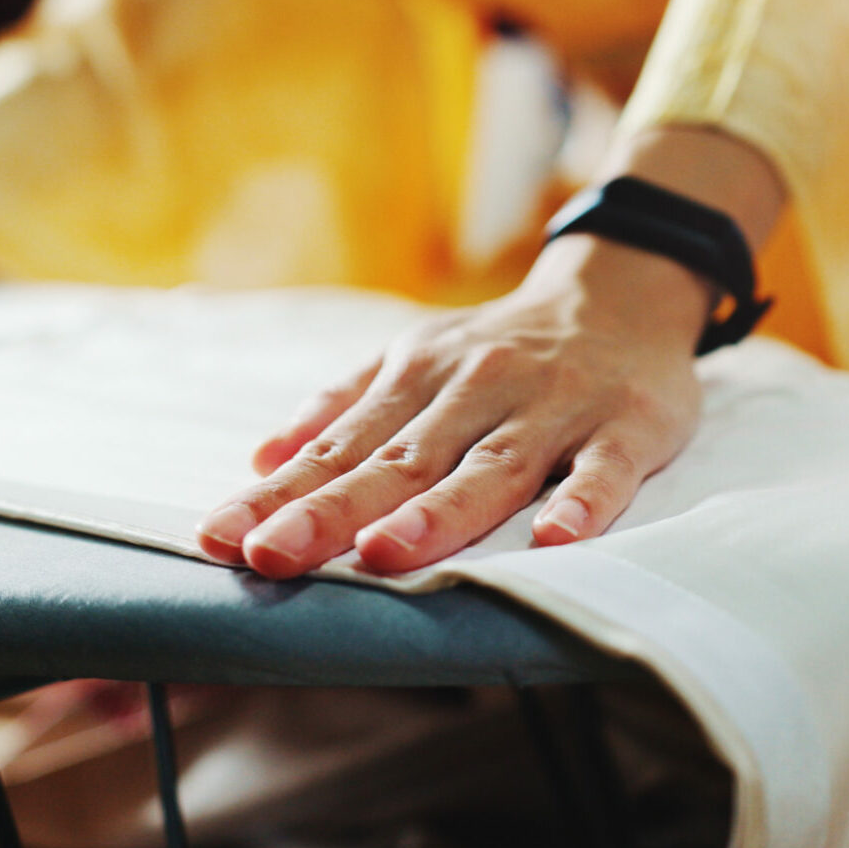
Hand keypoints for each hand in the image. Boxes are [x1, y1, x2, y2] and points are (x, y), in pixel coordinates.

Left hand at [196, 234, 713, 576]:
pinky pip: (604, 468)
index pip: (342, 447)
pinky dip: (583, 502)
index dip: (281, 495)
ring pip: (493, 464)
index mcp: (420, 377)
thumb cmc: (505, 346)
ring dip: (439, 510)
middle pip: (402, 460)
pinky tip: (555, 540)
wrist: (624, 291)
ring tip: (385, 553)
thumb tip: (263, 458)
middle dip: (334, 511)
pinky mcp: (627, 425)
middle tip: (272, 556)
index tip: (221, 538)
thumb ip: (344, 406)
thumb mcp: (418, 358)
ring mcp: (555, 407)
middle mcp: (478, 389)